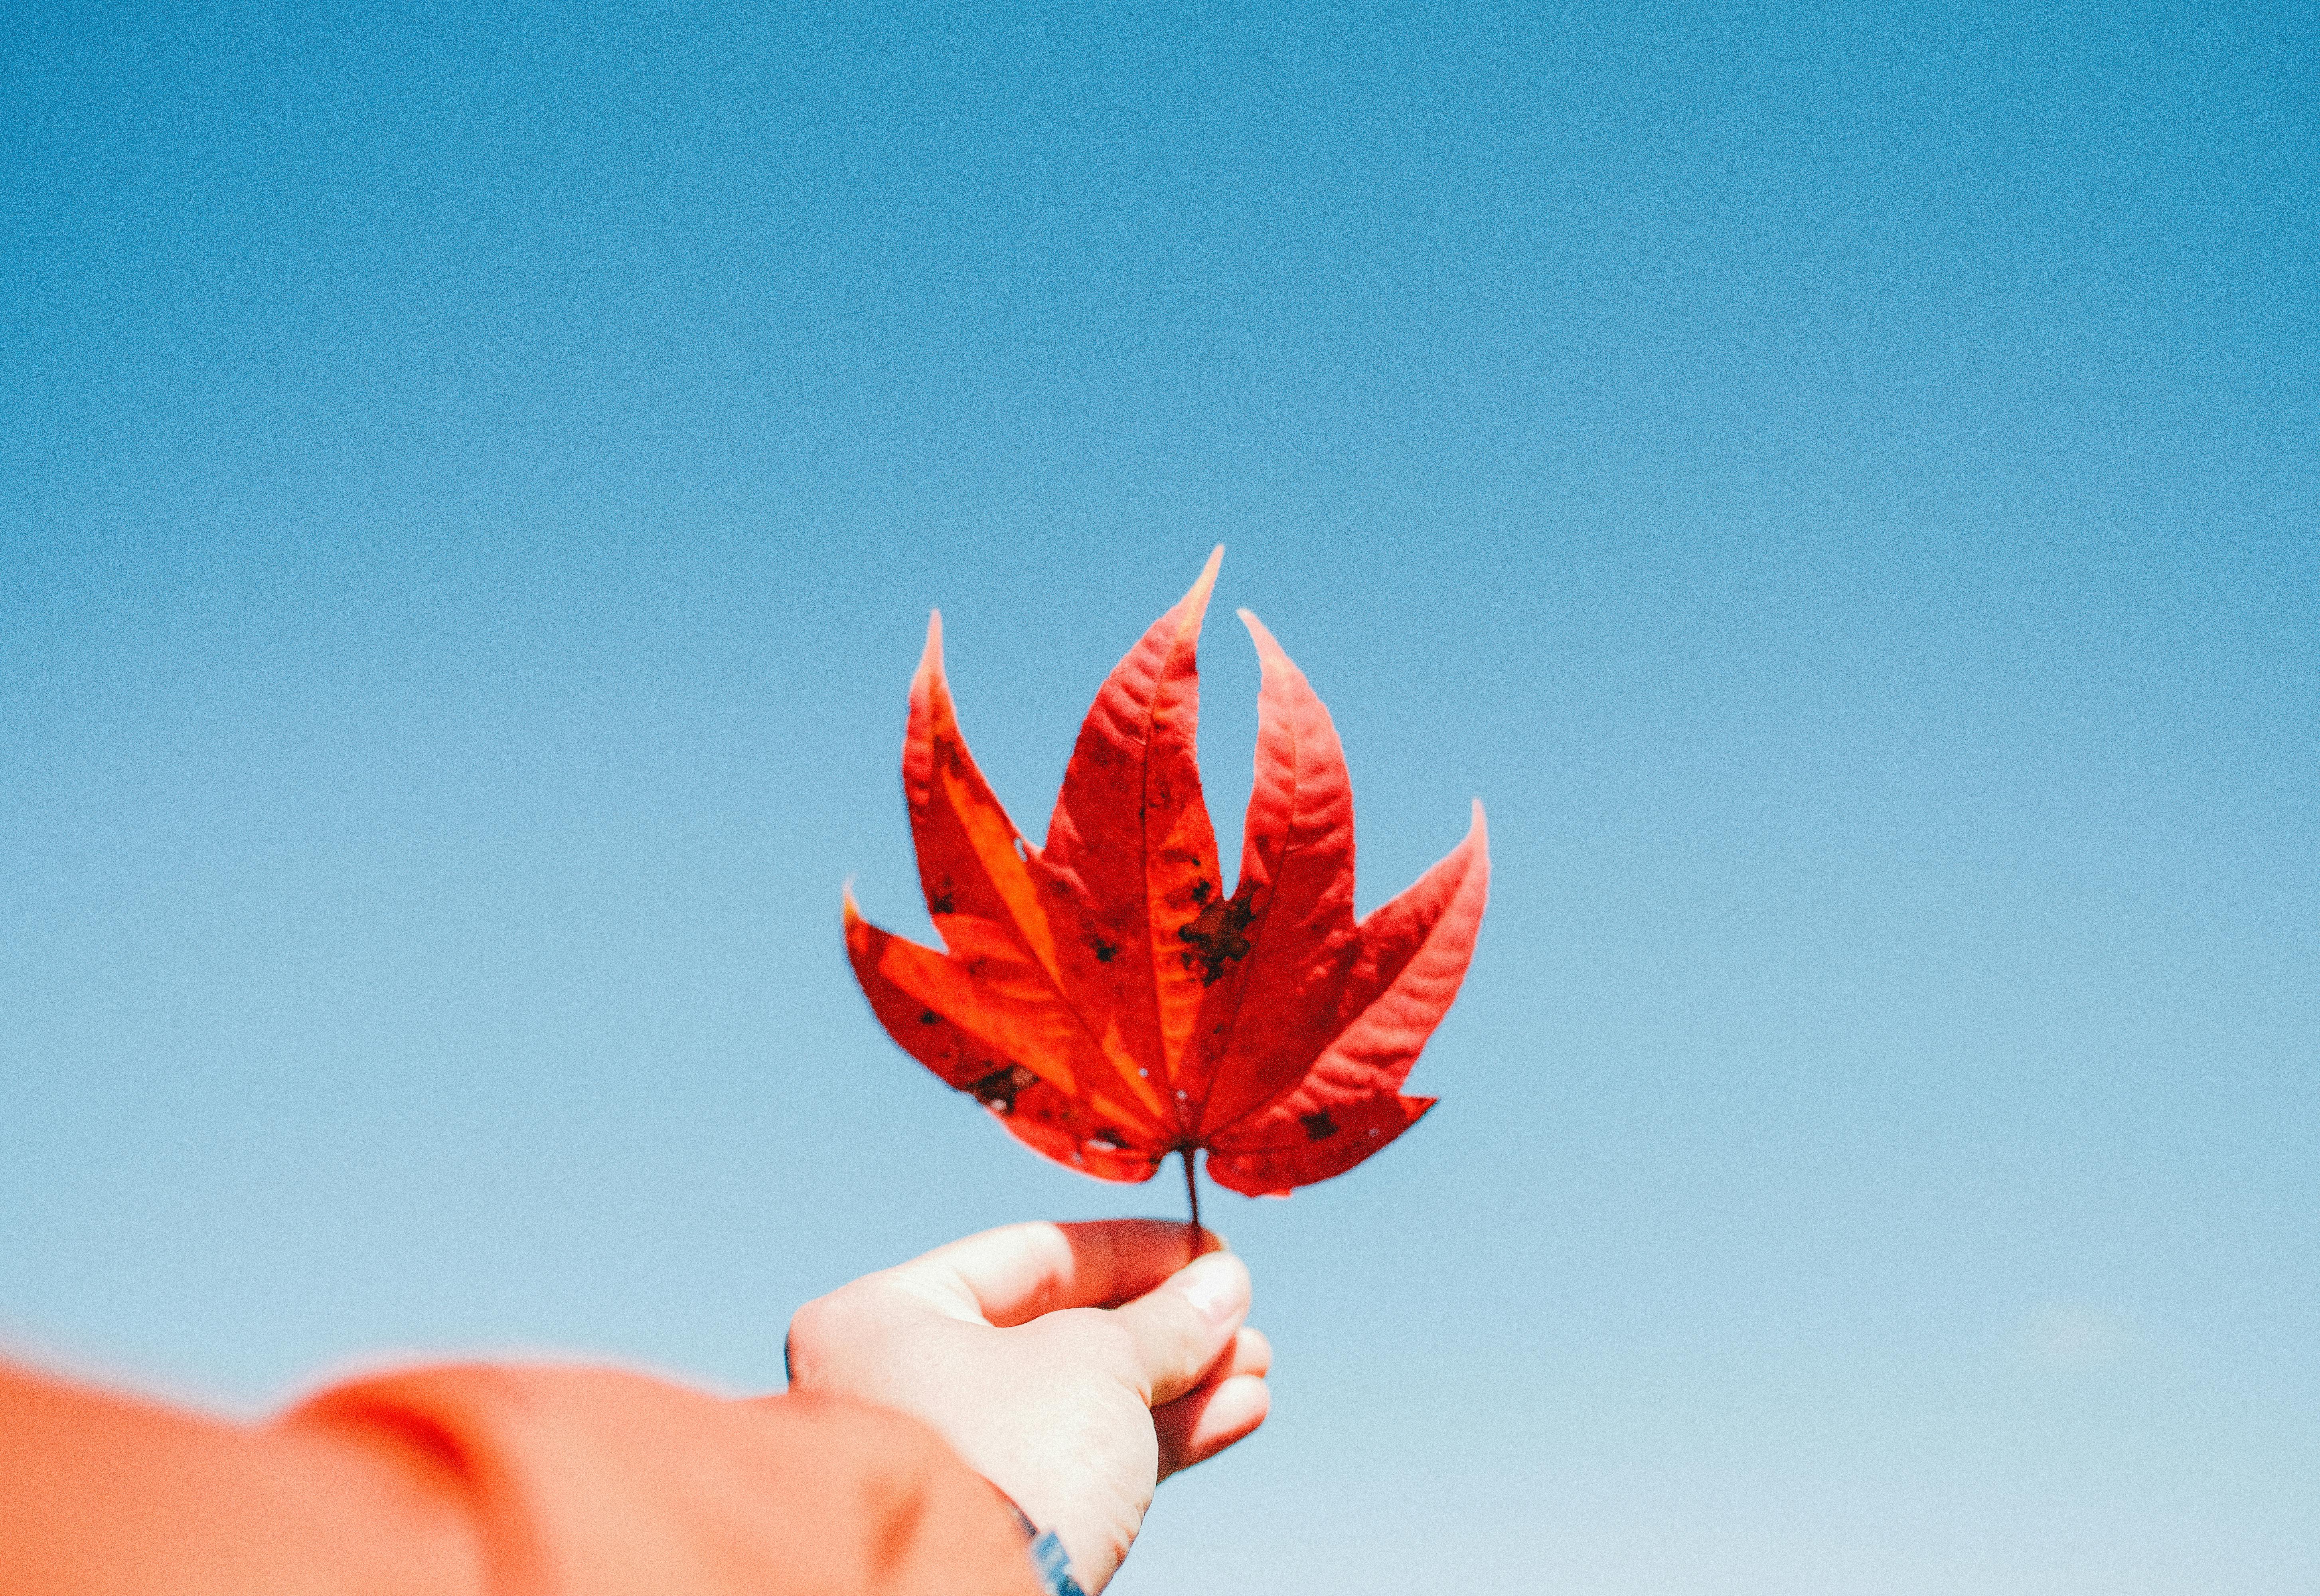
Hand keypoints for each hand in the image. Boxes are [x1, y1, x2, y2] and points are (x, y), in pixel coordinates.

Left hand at [783, 1220, 1270, 1591]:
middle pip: (1061, 1332)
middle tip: (1241, 1321)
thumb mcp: (1096, 1364)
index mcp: (888, 1319)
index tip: (1209, 1251)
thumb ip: (1164, 1321)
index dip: (1134, 1250)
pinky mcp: (994, 1524)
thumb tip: (1222, 1286)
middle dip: (1166, 1328)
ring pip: (1082, 1404)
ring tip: (1255, 1371)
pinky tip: (1235, 1414)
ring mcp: (947, 1461)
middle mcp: (901, 1385)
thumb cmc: (1002, 1460)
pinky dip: (1159, 1439)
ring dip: (1179, 1384)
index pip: (1030, 1257)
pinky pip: (1083, 1464)